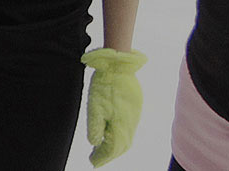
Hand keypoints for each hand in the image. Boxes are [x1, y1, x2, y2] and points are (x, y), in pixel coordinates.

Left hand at [81, 47, 147, 166]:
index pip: (112, 149)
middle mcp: (130, 125)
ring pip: (126, 140)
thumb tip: (94, 143)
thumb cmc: (105, 86)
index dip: (102, 157)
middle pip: (120, 147)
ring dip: (115, 148)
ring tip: (102, 151)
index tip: (93, 162)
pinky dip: (120, 138)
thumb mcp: (95, 107)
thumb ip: (95, 127)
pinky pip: (128, 131)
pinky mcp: (134, 111)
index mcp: (120, 125)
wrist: (119, 67)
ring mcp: (134, 118)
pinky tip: (112, 137)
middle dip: (108, 155)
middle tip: (95, 159)